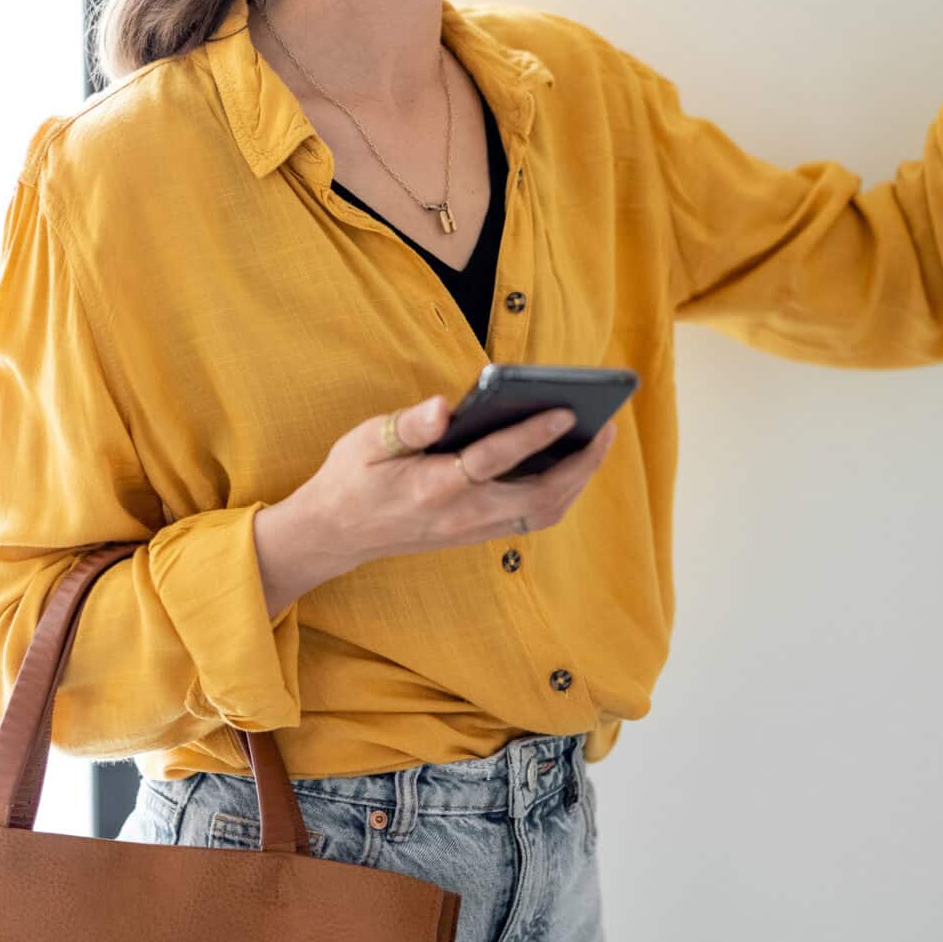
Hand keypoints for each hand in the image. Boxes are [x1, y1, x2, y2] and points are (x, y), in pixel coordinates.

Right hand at [276, 393, 619, 588]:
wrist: (336, 534)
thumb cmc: (351, 478)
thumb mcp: (367, 442)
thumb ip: (409, 426)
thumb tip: (443, 406)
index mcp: (432, 487)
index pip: (492, 460)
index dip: (531, 434)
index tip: (564, 410)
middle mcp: (460, 515)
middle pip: (538, 497)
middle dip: (579, 464)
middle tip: (606, 426)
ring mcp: (471, 529)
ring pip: (542, 512)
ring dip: (576, 480)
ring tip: (597, 441)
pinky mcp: (476, 533)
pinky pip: (531, 516)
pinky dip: (559, 491)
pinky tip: (569, 462)